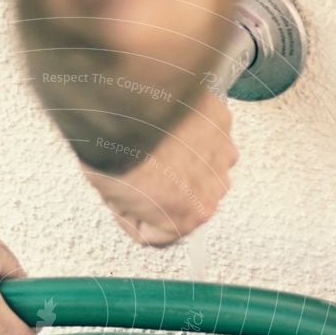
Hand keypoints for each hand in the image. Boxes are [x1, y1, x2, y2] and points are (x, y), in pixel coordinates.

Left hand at [83, 91, 237, 246]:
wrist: (127, 101)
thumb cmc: (117, 150)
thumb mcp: (113, 198)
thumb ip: (134, 209)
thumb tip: (133, 203)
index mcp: (189, 217)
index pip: (162, 233)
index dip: (136, 218)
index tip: (125, 206)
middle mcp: (214, 189)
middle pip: (184, 200)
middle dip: (163, 191)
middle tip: (136, 174)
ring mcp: (221, 154)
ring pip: (199, 169)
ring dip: (181, 161)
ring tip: (151, 147)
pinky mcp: (222, 122)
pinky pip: (204, 136)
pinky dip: (189, 132)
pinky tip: (166, 127)